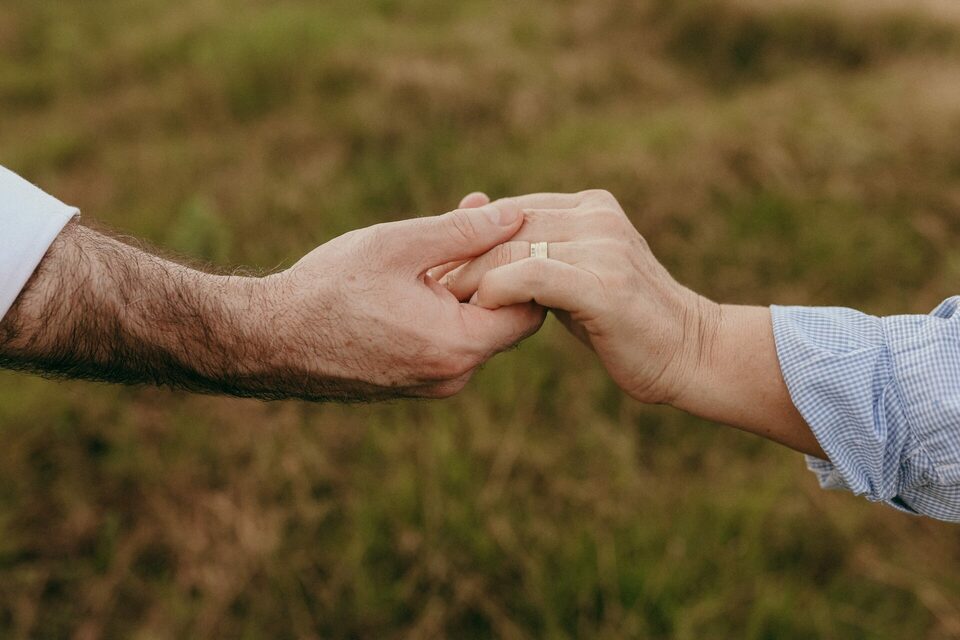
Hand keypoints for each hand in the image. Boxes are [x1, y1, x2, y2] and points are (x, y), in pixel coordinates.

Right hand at [255, 194, 544, 399]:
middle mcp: (452, 375)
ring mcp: (431, 384)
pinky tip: (421, 271)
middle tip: (477, 225)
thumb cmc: (329, 289)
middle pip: (504, 320)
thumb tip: (517, 214)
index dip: (528, 269)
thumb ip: (463, 231)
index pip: (531, 311)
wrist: (266, 341)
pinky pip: (445, 340)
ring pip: (471, 328)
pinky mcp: (410, 382)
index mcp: (457, 346)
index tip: (511, 233)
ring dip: (464, 285)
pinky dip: (442, 307)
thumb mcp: (398, 246)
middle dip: (494, 271)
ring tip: (443, 239)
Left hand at [440, 189, 716, 404]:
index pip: (511, 211)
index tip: (439, 268)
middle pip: (506, 226)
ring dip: (472, 276)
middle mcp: (597, 217)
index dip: (470, 238)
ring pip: (513, 247)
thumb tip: (484, 250)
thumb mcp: (579, 279)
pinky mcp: (603, 283)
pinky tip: (481, 307)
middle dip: (463, 257)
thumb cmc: (625, 323)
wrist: (690, 352)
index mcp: (591, 207)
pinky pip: (532, 275)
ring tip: (447, 303)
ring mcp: (603, 246)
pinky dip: (499, 289)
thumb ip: (541, 257)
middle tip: (431, 287)